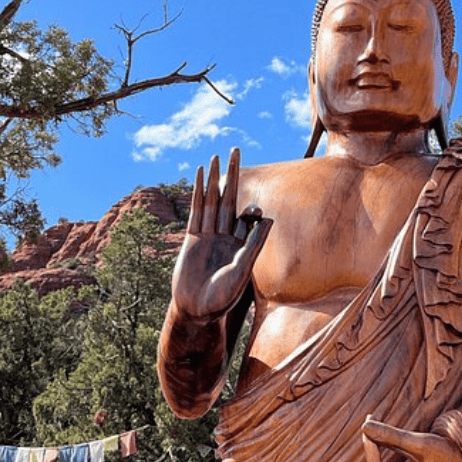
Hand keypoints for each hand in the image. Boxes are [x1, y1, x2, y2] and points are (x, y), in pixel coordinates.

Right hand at [171, 147, 271, 321]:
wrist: (196, 311)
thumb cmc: (222, 298)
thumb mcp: (242, 270)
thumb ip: (254, 245)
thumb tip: (269, 219)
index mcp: (241, 245)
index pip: (248, 219)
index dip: (252, 211)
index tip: (255, 210)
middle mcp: (225, 236)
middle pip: (229, 199)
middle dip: (232, 176)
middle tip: (236, 149)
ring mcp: (208, 235)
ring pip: (211, 200)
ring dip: (213, 179)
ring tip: (215, 156)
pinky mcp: (192, 237)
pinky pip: (195, 210)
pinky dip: (196, 192)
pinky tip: (198, 175)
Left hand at [362, 416, 461, 461]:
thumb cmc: (448, 453)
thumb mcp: (421, 443)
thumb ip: (392, 436)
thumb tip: (364, 426)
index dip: (371, 453)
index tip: (369, 431)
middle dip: (371, 446)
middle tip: (369, 422)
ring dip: (376, 444)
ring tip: (371, 421)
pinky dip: (384, 445)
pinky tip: (380, 429)